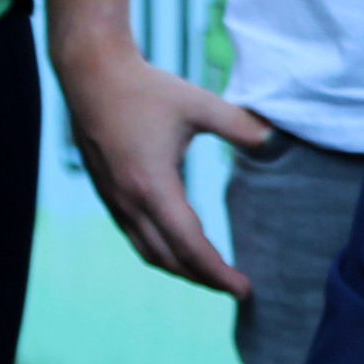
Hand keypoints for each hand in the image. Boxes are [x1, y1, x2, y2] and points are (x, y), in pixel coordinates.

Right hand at [50, 23, 269, 296]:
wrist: (90, 74)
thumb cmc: (146, 88)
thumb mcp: (197, 103)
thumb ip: (238, 124)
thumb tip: (273, 139)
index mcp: (154, 186)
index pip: (191, 246)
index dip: (218, 273)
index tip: (244, 289)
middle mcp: (130, 202)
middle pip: (170, 259)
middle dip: (204, 279)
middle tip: (236, 288)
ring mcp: (115, 201)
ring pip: (149, 252)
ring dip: (181, 269)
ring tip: (210, 275)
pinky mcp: (107, 194)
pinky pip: (135, 237)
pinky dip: (160, 252)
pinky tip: (178, 247)